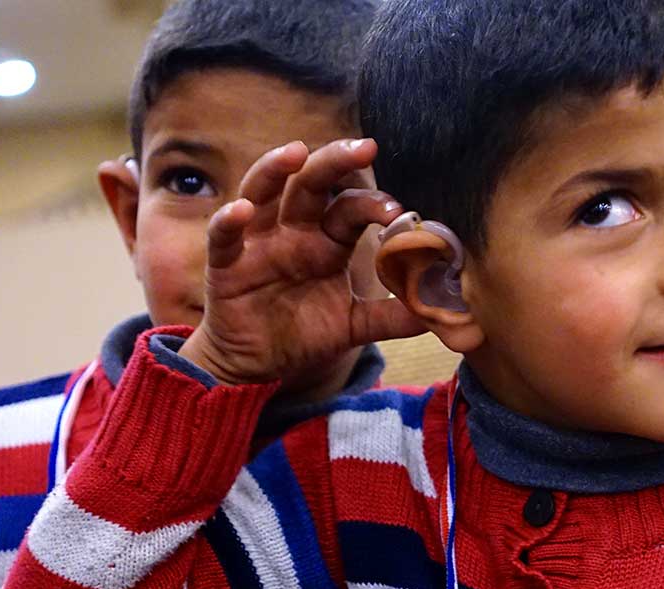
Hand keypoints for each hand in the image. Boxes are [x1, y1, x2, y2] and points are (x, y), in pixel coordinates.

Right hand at [179, 139, 425, 385]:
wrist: (259, 367)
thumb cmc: (304, 333)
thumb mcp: (354, 326)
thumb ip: (393, 317)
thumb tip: (439, 313)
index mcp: (328, 239)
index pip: (351, 206)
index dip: (372, 203)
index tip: (397, 211)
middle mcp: (294, 231)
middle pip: (312, 183)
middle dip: (335, 162)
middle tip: (365, 147)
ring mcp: (258, 242)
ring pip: (263, 192)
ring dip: (276, 169)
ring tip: (296, 152)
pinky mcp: (226, 265)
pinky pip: (224, 237)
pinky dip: (229, 220)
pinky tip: (241, 210)